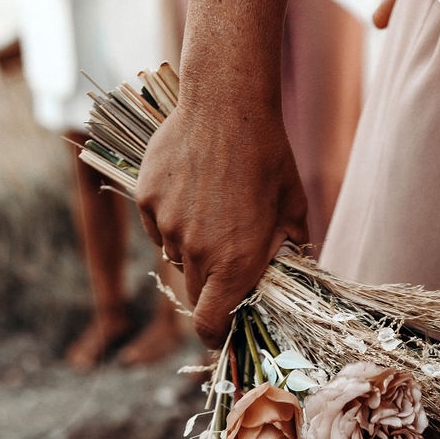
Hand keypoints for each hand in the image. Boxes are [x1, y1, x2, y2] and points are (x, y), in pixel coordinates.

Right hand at [136, 103, 308, 347]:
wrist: (227, 104)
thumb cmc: (269, 158)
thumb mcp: (293, 210)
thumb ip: (290, 252)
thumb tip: (289, 276)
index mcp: (235, 263)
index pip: (211, 324)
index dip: (216, 334)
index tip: (222, 329)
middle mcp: (196, 251)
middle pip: (194, 292)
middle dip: (210, 285)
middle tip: (227, 255)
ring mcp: (167, 225)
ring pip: (174, 256)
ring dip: (191, 248)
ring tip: (212, 210)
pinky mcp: (146, 199)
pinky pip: (156, 226)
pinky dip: (170, 219)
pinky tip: (191, 190)